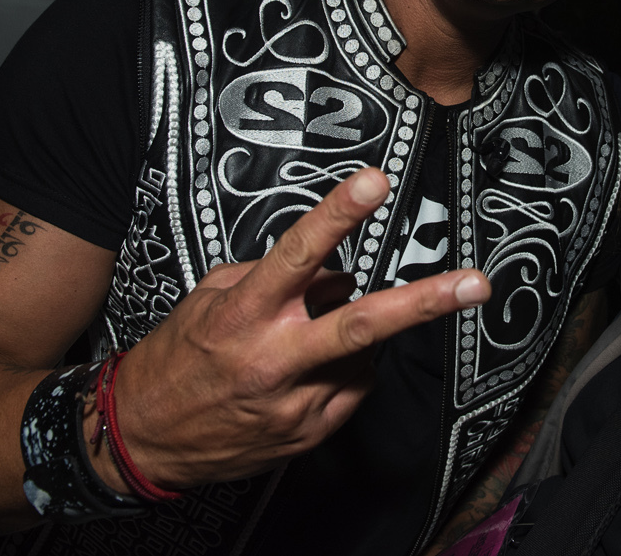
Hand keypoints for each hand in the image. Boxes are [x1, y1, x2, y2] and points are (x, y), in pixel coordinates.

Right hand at [89, 168, 490, 490]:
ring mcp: (295, 403)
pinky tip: (311, 370)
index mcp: (244, 316)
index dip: (338, 215)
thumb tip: (329, 268)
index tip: (375, 182)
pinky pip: (351, 389)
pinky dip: (345, 371)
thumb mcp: (210, 299)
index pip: (298, 254)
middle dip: (425, 302)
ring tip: (313, 335)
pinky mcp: (308, 435)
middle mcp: (274, 359)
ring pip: (362, 356)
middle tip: (475, 284)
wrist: (145, 438)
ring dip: (359, 335)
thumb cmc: (179, 359)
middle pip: (361, 324)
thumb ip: (270, 276)